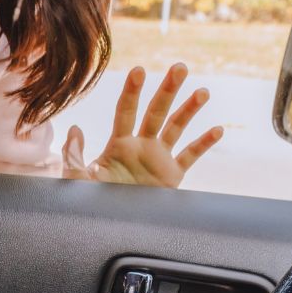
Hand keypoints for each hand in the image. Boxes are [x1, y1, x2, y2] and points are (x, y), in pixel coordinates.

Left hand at [61, 63, 222, 186]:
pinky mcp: (172, 176)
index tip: (139, 71)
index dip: (132, 91)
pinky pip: (190, 156)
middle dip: (168, 89)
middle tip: (180, 67)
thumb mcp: (78, 180)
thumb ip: (74, 156)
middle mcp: (140, 145)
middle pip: (156, 112)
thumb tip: (76, 128)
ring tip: (203, 92)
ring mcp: (158, 159)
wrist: (112, 225)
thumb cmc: (92, 202)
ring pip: (176, 128)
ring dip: (189, 110)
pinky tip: (218, 130)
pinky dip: (204, 144)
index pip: (126, 111)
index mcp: (118, 144)